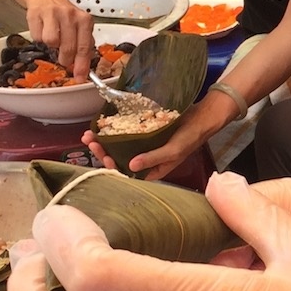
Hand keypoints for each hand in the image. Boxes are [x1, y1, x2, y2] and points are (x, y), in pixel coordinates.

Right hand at [11, 0, 94, 75]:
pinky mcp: (37, 13)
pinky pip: (37, 36)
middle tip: (63, 58)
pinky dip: (39, 38)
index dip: (82, 65)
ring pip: (52, 42)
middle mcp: (71, 15)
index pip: (84, 47)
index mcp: (85, 20)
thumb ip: (82, 45)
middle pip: (68, 48)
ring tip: (53, 38)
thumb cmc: (63, 14)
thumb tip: (82, 68)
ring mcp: (53, 13)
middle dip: (65, 59)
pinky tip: (42, 29)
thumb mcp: (78, 27)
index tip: (80, 77)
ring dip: (51, 46)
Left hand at [84, 93, 233, 179]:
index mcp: (152, 170)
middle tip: (90, 141)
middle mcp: (145, 160)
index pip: (128, 174)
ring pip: (118, 147)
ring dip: (103, 141)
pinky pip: (123, 133)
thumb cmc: (190, 137)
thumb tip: (130, 166)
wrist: (201, 117)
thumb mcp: (173, 150)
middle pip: (119, 160)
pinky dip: (112, 129)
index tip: (105, 158)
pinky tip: (101, 124)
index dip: (114, 168)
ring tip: (90, 133)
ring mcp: (142, 146)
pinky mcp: (142, 132)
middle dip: (103, 152)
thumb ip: (152, 158)